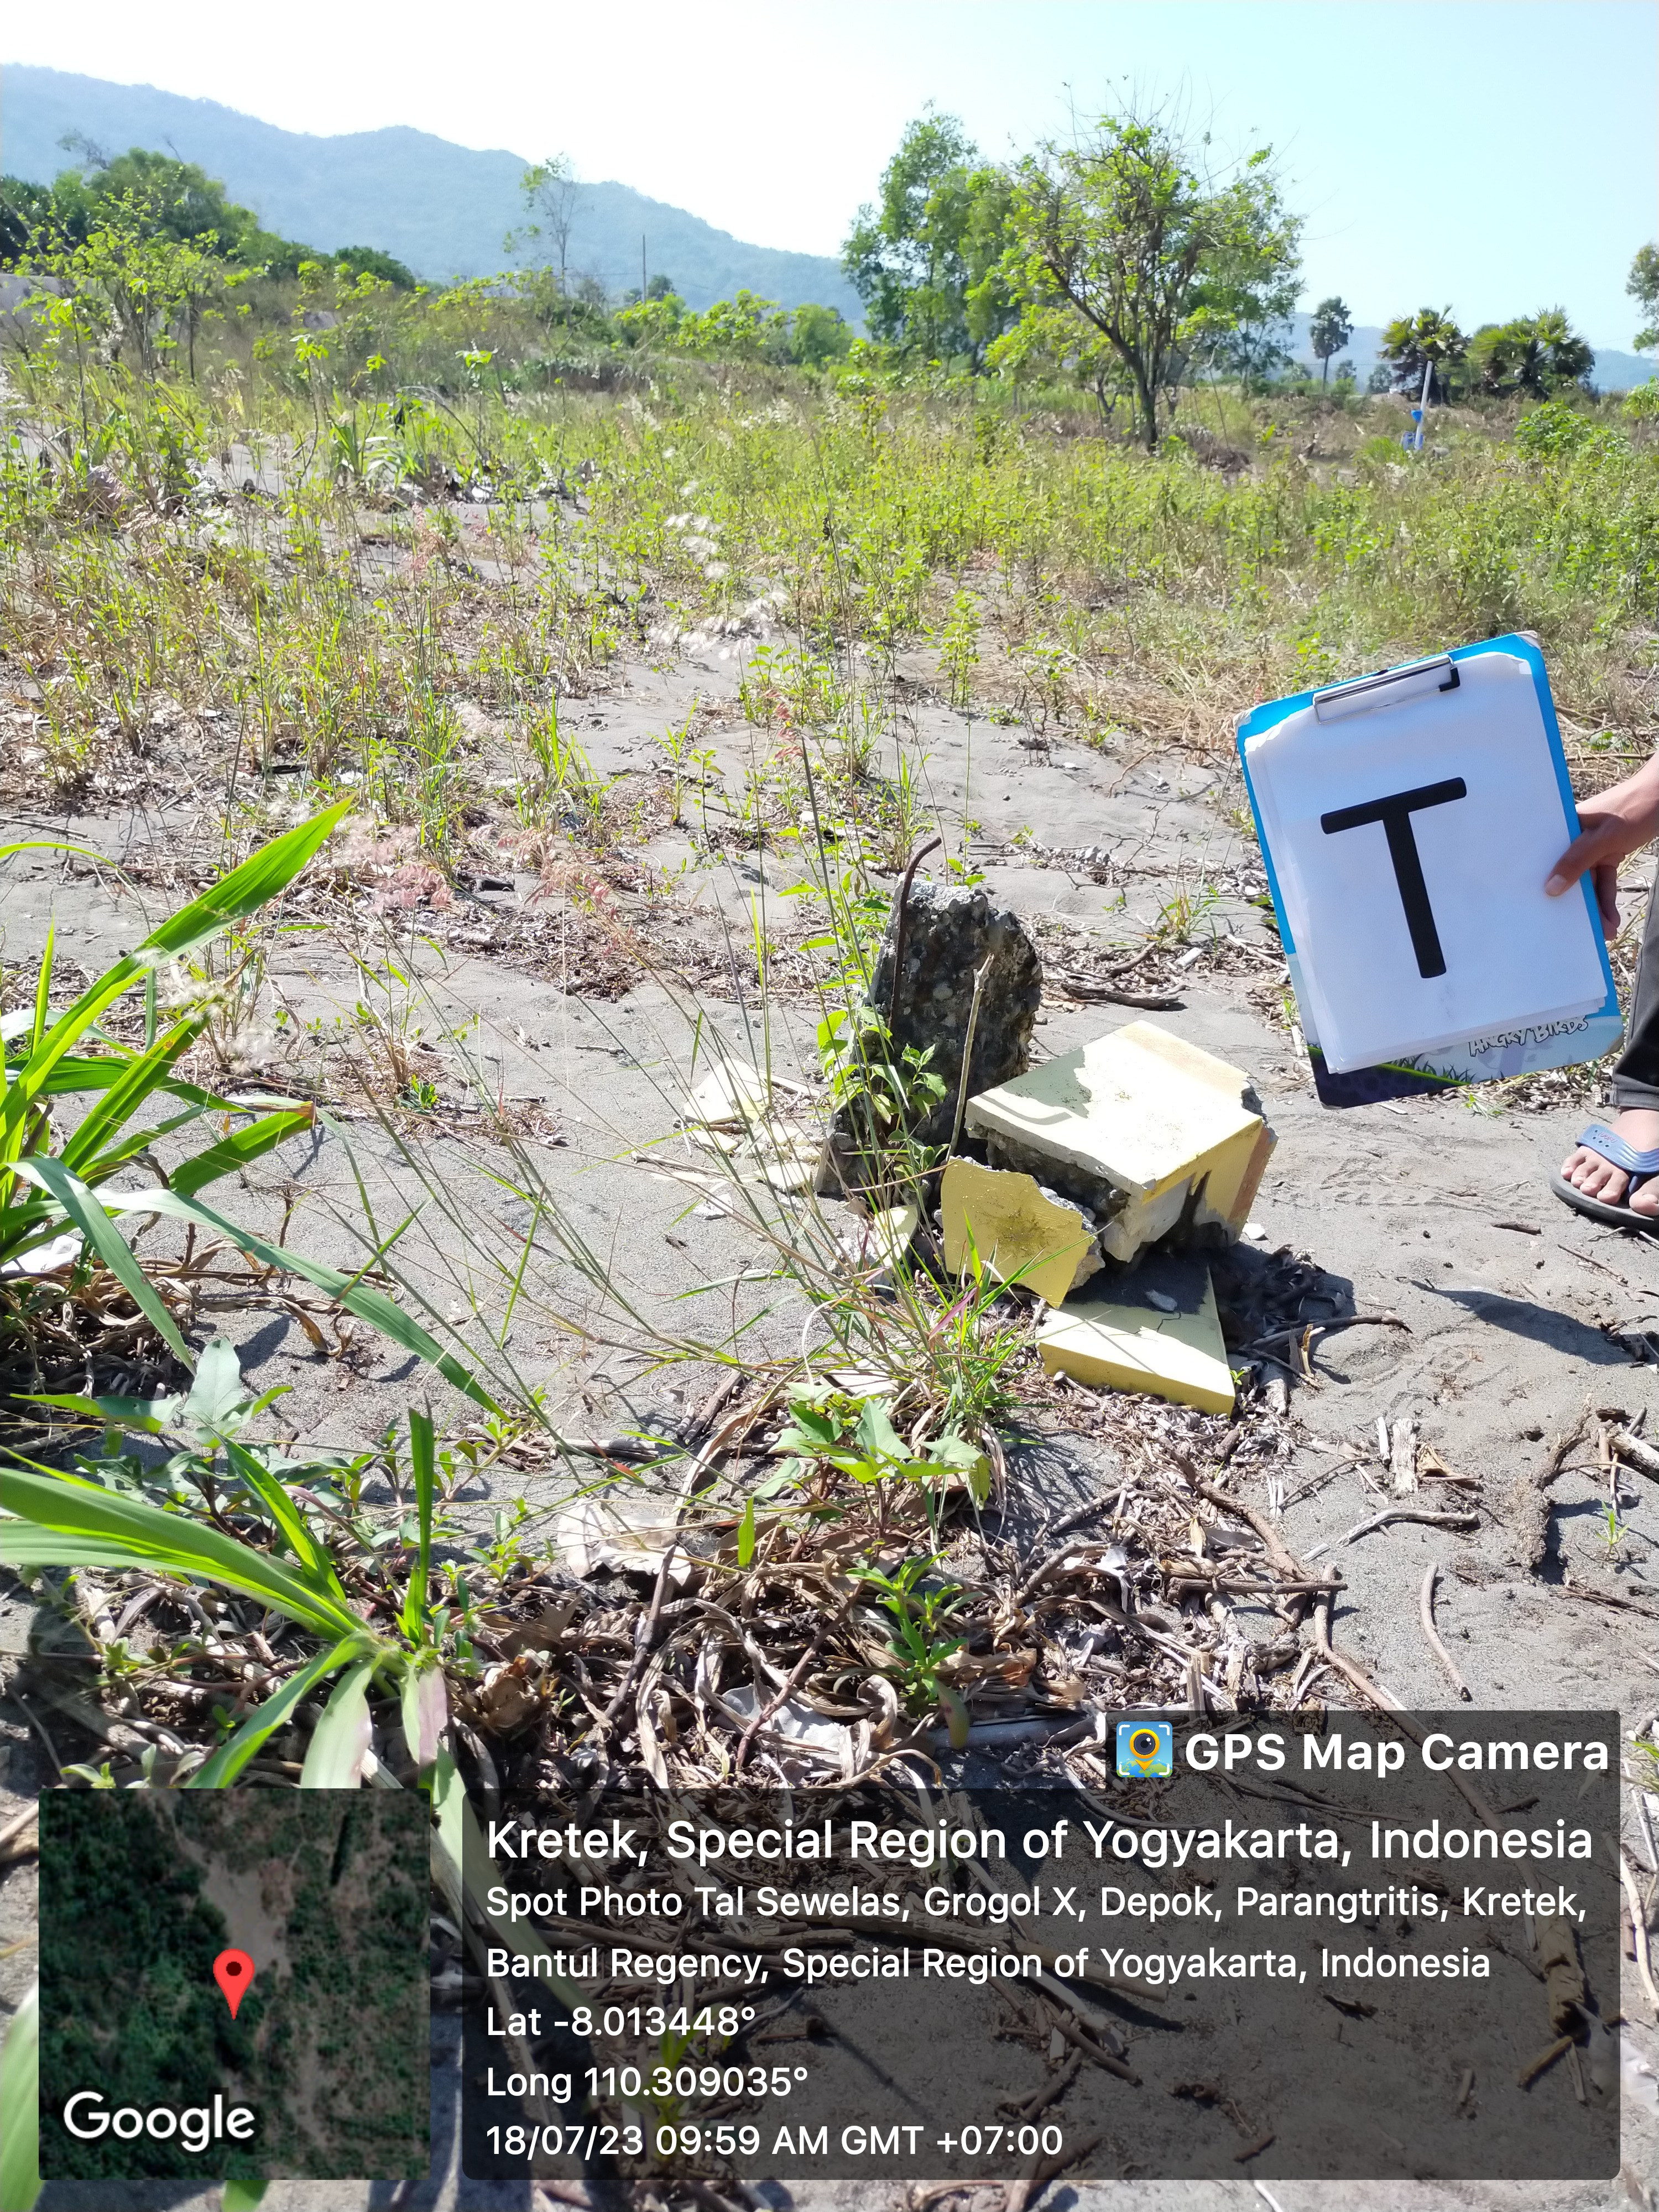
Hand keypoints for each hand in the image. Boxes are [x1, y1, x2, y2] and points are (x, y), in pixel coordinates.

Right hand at [1544, 758, 1658, 936]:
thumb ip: (1577, 862)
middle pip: (1568, 876)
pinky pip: (1604, 880)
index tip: (1543, 911)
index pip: (1548, 860)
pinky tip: (1611, 917)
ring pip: (1588, 882)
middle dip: (1576, 904)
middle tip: (1580, 930)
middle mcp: (1574, 838)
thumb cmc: (1634, 807)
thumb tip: (1550, 889)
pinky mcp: (1608, 852)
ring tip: (1603, 930)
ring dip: (1596, 906)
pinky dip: (1607, 897)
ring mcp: (1592, 846)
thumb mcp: (1604, 837)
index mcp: (1565, 828)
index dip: (1545, 886)